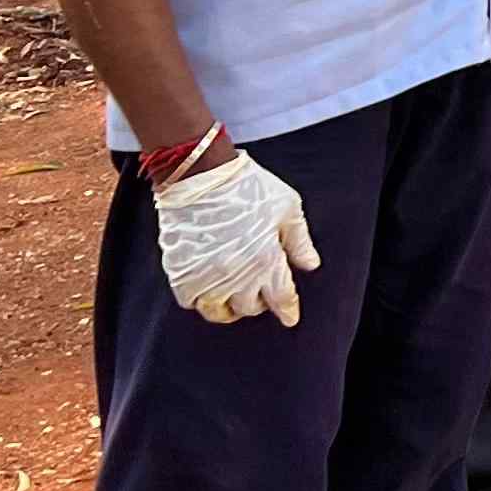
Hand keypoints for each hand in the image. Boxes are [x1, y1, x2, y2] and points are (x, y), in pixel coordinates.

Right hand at [153, 153, 319, 327]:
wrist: (200, 174)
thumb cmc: (248, 186)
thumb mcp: (287, 208)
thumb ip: (300, 241)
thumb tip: (310, 264)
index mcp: (267, 260)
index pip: (281, 298)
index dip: (288, 310)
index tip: (290, 317)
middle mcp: (237, 274)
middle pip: (250, 307)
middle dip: (259, 301)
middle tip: (260, 290)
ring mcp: (206, 276)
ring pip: (219, 311)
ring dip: (229, 307)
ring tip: (234, 294)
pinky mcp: (180, 272)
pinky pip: (190, 301)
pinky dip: (200, 299)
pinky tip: (208, 288)